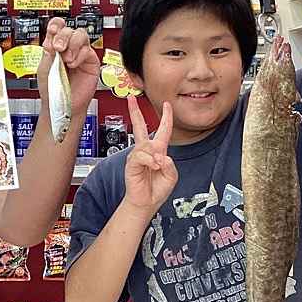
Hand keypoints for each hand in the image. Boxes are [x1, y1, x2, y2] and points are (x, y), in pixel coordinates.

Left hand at [38, 17, 99, 117]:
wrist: (62, 105)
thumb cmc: (52, 90)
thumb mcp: (44, 68)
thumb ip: (48, 52)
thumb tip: (52, 38)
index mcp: (54, 47)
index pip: (57, 27)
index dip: (56, 25)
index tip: (52, 30)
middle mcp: (68, 48)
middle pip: (69, 28)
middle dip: (62, 36)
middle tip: (58, 48)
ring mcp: (79, 53)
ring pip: (81, 34)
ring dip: (72, 44)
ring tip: (67, 60)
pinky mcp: (90, 61)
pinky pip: (87, 50)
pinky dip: (79, 55)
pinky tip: (73, 65)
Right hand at [123, 95, 177, 215]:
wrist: (146, 202)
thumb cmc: (157, 189)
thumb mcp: (171, 176)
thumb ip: (170, 164)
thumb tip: (160, 156)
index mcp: (158, 151)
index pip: (163, 130)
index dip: (166, 117)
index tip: (166, 104)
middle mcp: (146, 151)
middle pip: (139, 126)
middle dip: (135, 112)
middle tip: (130, 99)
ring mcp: (137, 156)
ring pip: (146, 145)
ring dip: (155, 155)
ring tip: (157, 166)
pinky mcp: (131, 163)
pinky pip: (140, 155)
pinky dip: (149, 160)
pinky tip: (153, 166)